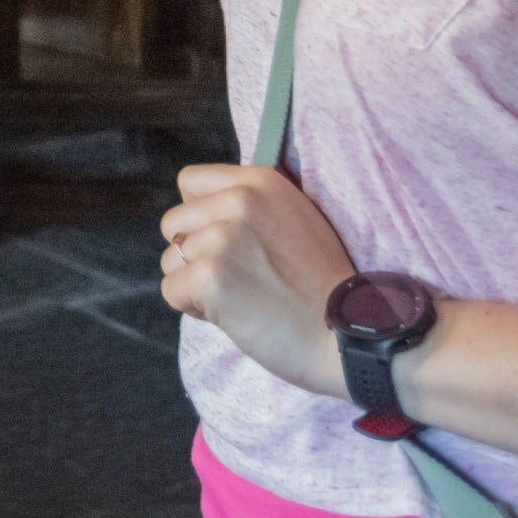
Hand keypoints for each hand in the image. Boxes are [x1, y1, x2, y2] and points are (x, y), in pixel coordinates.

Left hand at [160, 163, 358, 399]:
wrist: (347, 335)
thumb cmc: (321, 285)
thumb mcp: (296, 219)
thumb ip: (252, 207)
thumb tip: (202, 208)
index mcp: (260, 181)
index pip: (191, 181)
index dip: (200, 215)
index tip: (227, 241)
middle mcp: (239, 201)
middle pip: (174, 223)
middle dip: (194, 254)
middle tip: (238, 278)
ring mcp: (222, 238)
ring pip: (170, 260)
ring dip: (194, 284)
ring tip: (240, 298)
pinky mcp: (210, 277)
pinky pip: (171, 291)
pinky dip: (194, 309)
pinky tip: (233, 315)